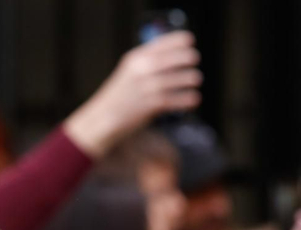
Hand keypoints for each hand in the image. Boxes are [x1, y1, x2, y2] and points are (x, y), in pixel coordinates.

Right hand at [63, 32, 202, 157]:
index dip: (178, 40)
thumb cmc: (121, 95)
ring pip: (176, 79)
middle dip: (186, 57)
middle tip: (195, 59)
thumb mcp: (130, 72)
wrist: (103, 118)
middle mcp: (141, 70)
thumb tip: (175, 57)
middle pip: (171, 59)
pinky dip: (187, 99)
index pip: (161, 44)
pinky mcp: (150, 105)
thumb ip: (147, 63)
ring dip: (189, 78)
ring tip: (196, 79)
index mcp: (135, 59)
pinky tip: (195, 98)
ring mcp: (146, 87)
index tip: (190, 40)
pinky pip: (175, 100)